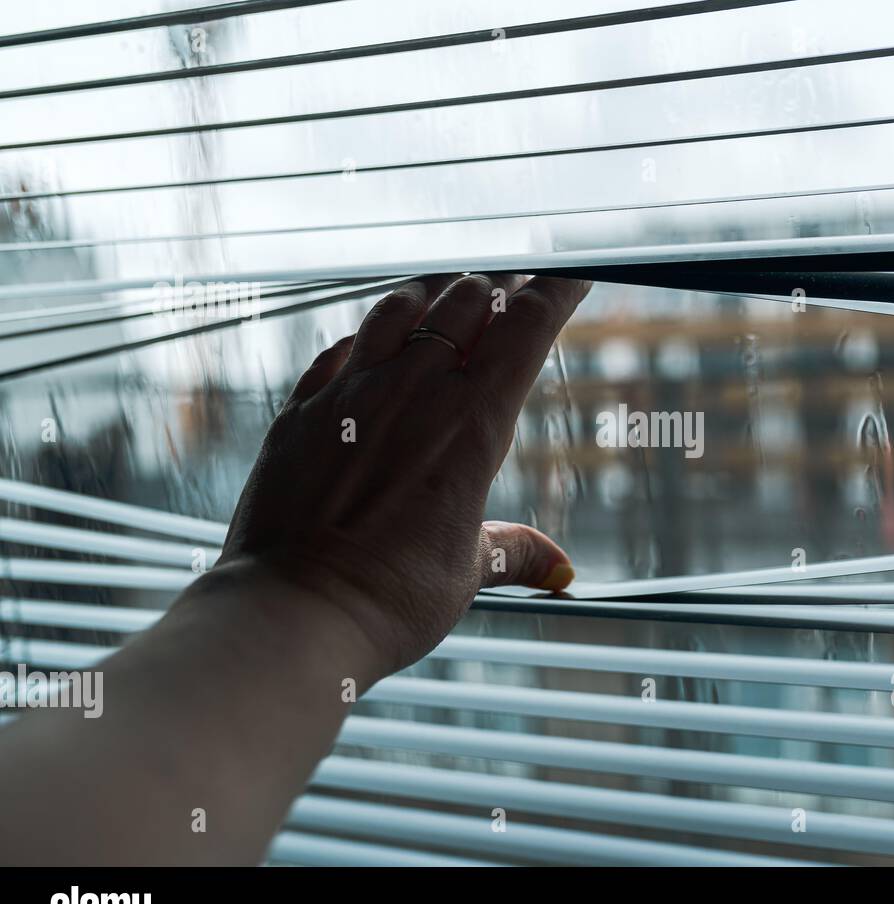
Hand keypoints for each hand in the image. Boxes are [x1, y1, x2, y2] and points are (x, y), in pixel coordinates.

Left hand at [216, 273, 590, 678]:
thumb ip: (514, 552)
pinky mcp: (302, 410)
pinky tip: (373, 343)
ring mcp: (352, 393)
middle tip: (515, 293)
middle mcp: (415, 390)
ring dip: (435, 295)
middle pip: (469, 300)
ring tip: (450, 296)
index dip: (557, 290)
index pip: (526, 326)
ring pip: (401, 306)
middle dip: (501, 288)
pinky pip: (341, 347)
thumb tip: (560, 569)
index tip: (574, 276)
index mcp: (473, 424)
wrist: (292, 611)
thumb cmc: (390, 598)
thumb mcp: (467, 573)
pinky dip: (368, 335)